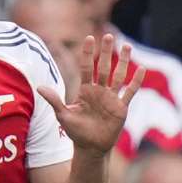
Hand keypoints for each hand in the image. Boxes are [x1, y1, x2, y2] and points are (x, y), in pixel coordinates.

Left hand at [38, 35, 143, 153]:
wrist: (90, 147)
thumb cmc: (76, 132)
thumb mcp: (63, 115)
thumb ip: (54, 100)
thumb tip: (40, 87)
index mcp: (85, 90)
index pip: (87, 67)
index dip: (87, 53)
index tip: (88, 38)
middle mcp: (99, 91)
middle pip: (104, 67)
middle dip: (105, 52)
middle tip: (108, 35)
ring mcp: (111, 98)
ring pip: (118, 76)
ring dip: (122, 62)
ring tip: (126, 46)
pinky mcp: (121, 108)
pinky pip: (130, 92)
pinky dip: (136, 82)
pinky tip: (141, 69)